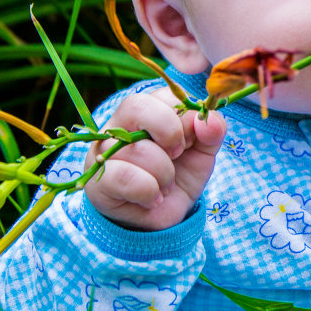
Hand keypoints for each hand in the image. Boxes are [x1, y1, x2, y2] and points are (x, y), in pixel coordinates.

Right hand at [84, 87, 225, 230]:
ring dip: (165, 174)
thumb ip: (212, 131)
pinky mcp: (97, 180)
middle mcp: (120, 124)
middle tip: (178, 154)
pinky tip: (152, 200)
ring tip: (166, 186)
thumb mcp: (203, 152)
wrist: (161, 216)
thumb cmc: (179, 175)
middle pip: (137, 105)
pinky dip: (149, 192)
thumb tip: (210, 121)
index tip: (192, 140)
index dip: (186, 117)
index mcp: (148, 110)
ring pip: (137, 149)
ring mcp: (103, 150)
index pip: (164, 94)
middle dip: (170, 132)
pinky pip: (125, 177)